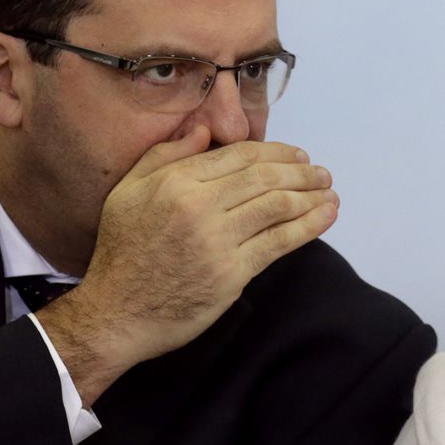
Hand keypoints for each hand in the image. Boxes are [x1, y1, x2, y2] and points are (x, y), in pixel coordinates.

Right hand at [38, 126, 337, 404]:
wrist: (115, 314)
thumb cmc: (121, 253)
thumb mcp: (127, 192)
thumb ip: (164, 156)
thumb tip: (204, 130)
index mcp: (176, 181)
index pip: (239, 156)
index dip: (275, 152)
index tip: (297, 154)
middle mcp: (198, 206)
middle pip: (264, 177)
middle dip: (300, 171)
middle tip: (321, 172)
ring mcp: (217, 241)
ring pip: (277, 206)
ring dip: (311, 196)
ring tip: (329, 191)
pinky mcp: (232, 273)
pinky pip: (278, 243)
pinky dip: (308, 227)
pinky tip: (325, 216)